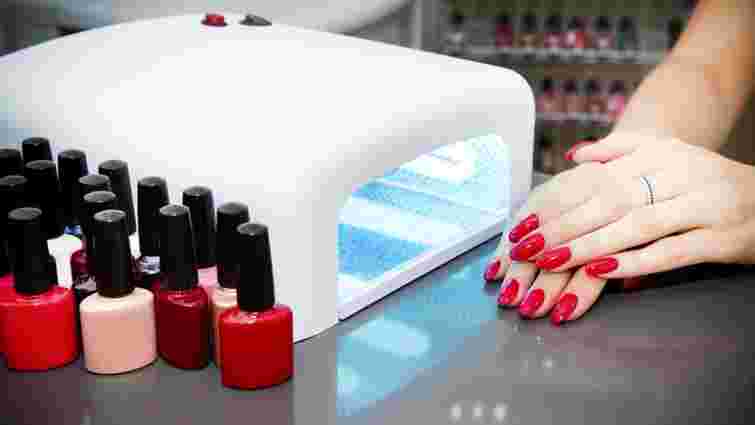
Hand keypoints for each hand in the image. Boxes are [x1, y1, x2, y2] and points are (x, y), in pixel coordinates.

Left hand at [485, 132, 754, 324]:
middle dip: (564, 226)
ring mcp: (705, 205)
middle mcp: (682, 174)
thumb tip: (573, 156)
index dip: (559, 203)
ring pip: (637, 226)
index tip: (525, 224)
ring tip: (552, 260)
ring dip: (589, 245)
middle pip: (612, 200)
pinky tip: (602, 272)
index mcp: (662, 154)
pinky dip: (634, 263)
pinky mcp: (723, 238)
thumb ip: (620, 150)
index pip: (598, 180)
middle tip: (527, 248)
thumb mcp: (668, 155)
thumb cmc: (705, 180)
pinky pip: (672, 252)